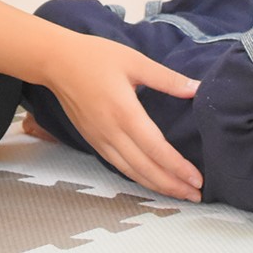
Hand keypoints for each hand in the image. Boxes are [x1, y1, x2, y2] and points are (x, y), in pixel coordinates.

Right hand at [43, 32, 203, 201]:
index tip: (197, 179)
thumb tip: (196, 88)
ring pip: (131, 172)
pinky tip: (151, 180)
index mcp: (125, 112)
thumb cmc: (94, 56)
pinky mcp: (93, 140)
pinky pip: (118, 166)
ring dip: (157, 186)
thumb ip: (166, 78)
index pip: (156, 149)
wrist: (55, 62)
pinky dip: (138, 177)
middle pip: (145, 168)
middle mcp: (111, 132)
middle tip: (196, 196)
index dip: (178, 167)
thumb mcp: (134, 60)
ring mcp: (100, 139)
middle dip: (172, 185)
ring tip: (179, 193)